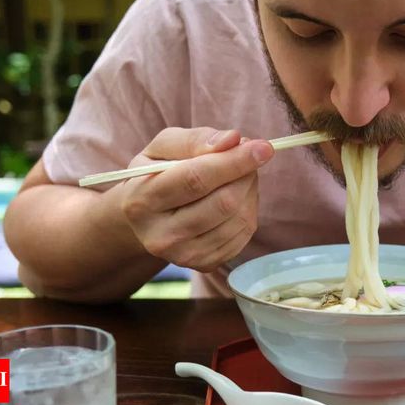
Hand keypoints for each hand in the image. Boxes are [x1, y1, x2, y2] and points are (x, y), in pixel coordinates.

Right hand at [119, 127, 273, 271]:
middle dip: (246, 173)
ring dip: (250, 189)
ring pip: (239, 218)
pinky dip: (249, 209)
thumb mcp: (164, 147)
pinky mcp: (205, 264)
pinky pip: (245, 234)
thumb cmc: (157, 174)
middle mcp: (160, 236)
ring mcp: (184, 255)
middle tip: (250, 156)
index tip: (263, 147)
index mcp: (142, 200)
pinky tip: (237, 197)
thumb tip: (233, 140)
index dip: (234, 161)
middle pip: (223, 202)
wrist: (145, 218)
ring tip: (239, 176)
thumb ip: (196, 140)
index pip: (196, 179)